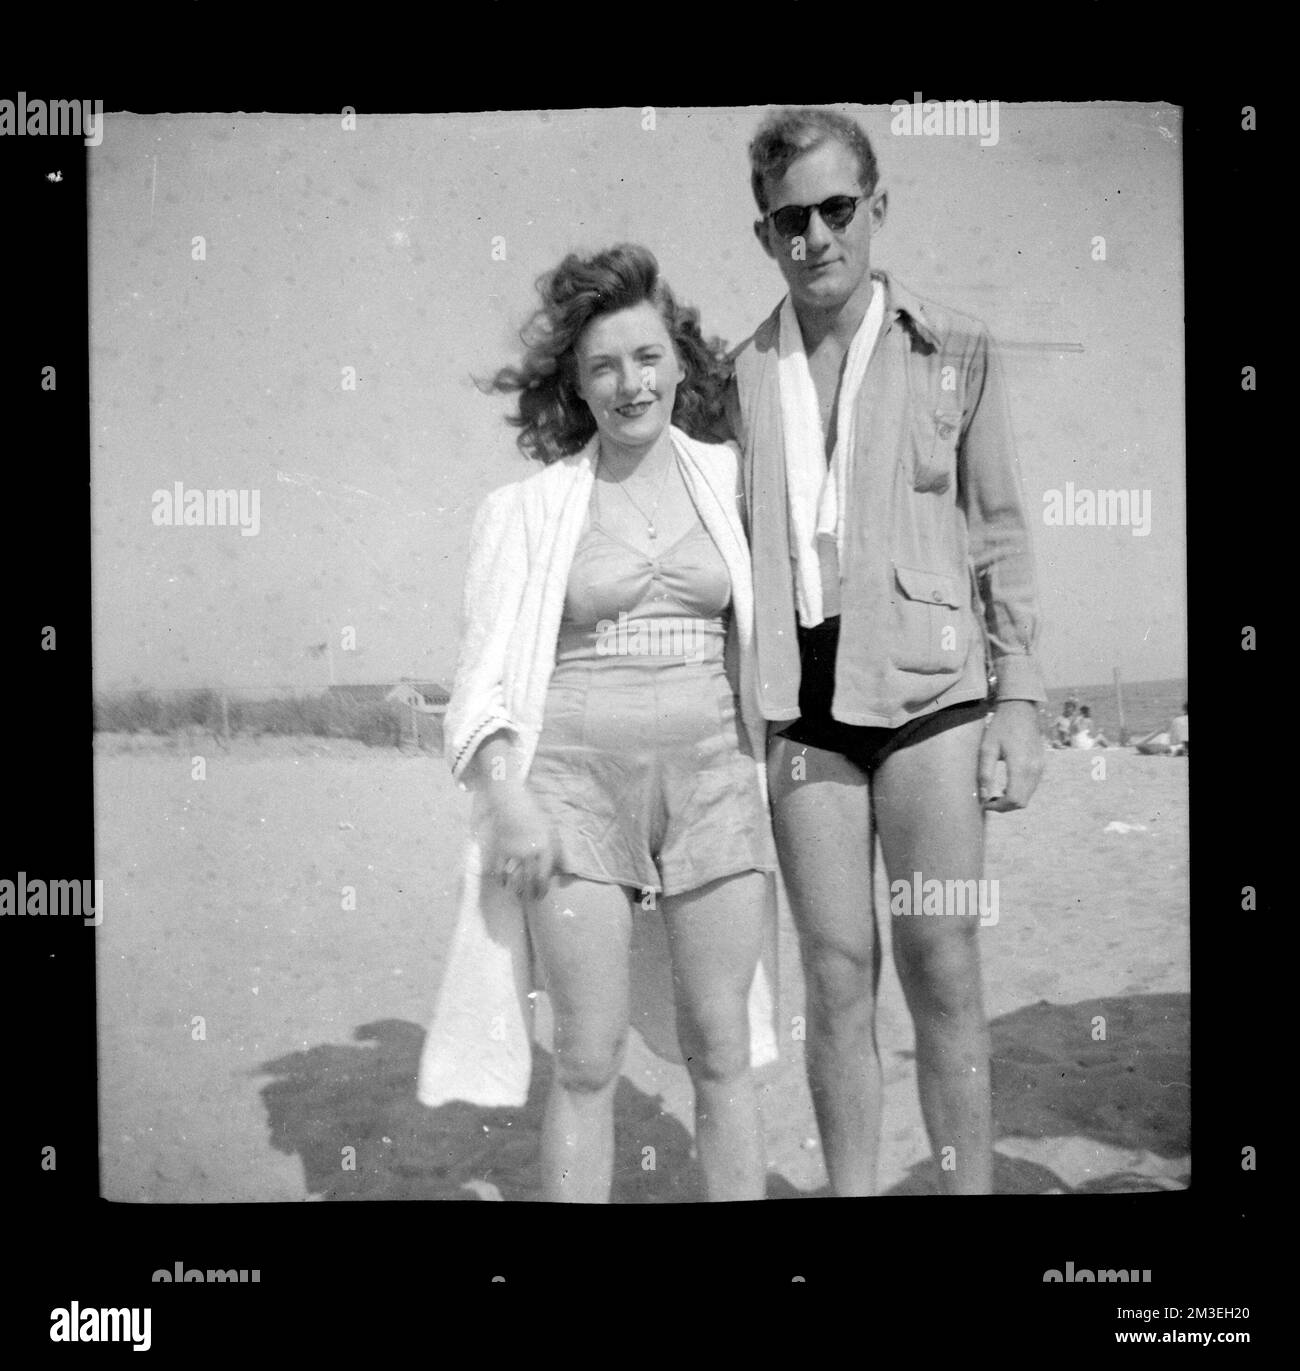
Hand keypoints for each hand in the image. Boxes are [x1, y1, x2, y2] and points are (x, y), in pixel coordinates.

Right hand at [478, 786, 557, 902]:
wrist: (514, 804)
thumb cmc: (536, 817)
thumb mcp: (552, 832)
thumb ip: (558, 852)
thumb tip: (564, 871)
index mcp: (545, 847)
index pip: (544, 874)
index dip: (543, 888)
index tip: (541, 896)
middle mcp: (530, 851)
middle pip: (530, 878)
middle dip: (530, 892)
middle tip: (531, 900)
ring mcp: (514, 850)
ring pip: (515, 875)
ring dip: (516, 888)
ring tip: (518, 895)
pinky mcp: (501, 848)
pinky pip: (500, 868)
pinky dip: (501, 878)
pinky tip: (503, 884)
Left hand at [978, 700, 1044, 811]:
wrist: (1021, 709)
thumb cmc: (1001, 727)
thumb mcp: (987, 748)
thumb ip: (985, 774)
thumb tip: (983, 796)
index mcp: (1021, 766)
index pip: (1014, 799)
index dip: (998, 806)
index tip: (984, 803)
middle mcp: (1034, 769)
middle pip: (1022, 802)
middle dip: (1004, 806)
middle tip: (988, 799)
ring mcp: (1040, 767)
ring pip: (1028, 796)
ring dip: (1012, 800)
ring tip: (995, 793)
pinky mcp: (1042, 764)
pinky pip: (1032, 787)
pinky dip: (1020, 791)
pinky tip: (1007, 785)